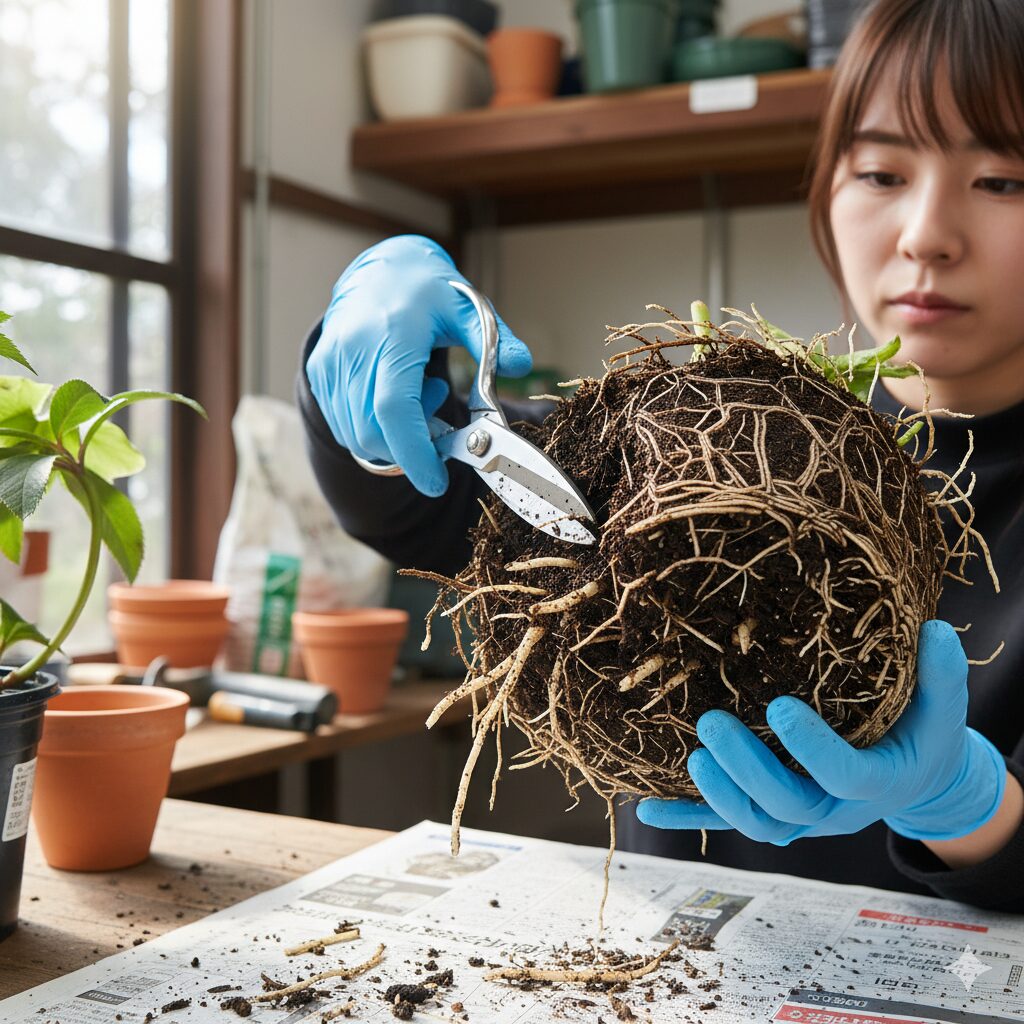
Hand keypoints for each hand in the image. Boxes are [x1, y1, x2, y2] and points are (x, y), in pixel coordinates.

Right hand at [307, 235, 532, 495]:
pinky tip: (394, 393)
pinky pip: (345, 425)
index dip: (414, 453)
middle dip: (410, 446)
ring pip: (357, 436)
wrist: (378, 271)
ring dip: (393, 436)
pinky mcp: (320, 375)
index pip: (395, 409)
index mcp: (393, 334)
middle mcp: (354, 350)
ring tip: (417, 394)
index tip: (435, 482)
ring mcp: (331, 364)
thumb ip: (494, 342)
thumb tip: (521, 365)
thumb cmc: (427, 293)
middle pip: (374, 432)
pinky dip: (374, 427)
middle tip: (438, 415)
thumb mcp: (468, 309)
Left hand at [636, 620, 1005, 844]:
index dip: (812, 748)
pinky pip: (724, 822)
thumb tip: (936, 627)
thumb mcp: (941, 707)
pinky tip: (646, 805)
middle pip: (786, 804)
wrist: (913, 779)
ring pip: (757, 822)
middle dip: (746, 769)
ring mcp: (801, 818)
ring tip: (693, 754)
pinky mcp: (773, 814)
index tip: (779, 706)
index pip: (844, 774)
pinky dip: (686, 816)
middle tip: (712, 724)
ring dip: (718, 794)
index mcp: (876, 781)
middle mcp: (835, 809)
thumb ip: (940, 674)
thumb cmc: (921, 734)